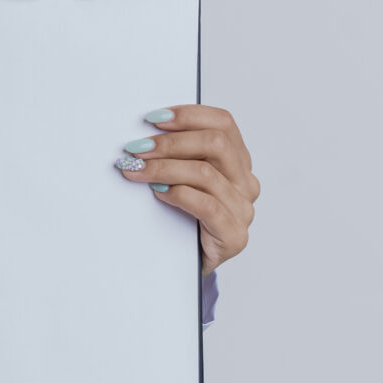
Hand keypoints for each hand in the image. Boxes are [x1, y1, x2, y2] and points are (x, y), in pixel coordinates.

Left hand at [115, 104, 259, 272]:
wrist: (182, 268)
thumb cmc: (179, 219)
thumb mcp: (180, 179)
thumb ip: (176, 155)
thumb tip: (144, 133)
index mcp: (237, 162)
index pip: (223, 123)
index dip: (189, 115)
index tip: (153, 118)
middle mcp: (246, 183)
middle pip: (216, 144)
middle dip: (171, 142)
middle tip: (137, 148)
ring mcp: (243, 210)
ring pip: (205, 173)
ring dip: (164, 168)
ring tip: (136, 170)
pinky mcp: (234, 236)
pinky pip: (207, 206)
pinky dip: (178, 194)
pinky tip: (158, 192)